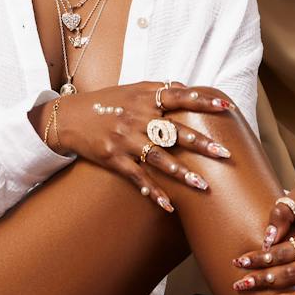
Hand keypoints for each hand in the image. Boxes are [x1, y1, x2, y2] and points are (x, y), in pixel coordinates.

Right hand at [47, 81, 237, 213]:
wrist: (69, 117)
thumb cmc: (106, 103)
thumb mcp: (132, 90)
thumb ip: (160, 90)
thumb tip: (189, 89)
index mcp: (144, 98)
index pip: (178, 97)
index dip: (202, 101)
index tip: (225, 107)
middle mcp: (136, 118)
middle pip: (174, 131)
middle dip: (200, 143)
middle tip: (225, 153)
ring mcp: (125, 139)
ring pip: (158, 158)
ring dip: (182, 173)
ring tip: (203, 185)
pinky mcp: (114, 158)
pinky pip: (137, 177)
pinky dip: (153, 192)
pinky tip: (168, 205)